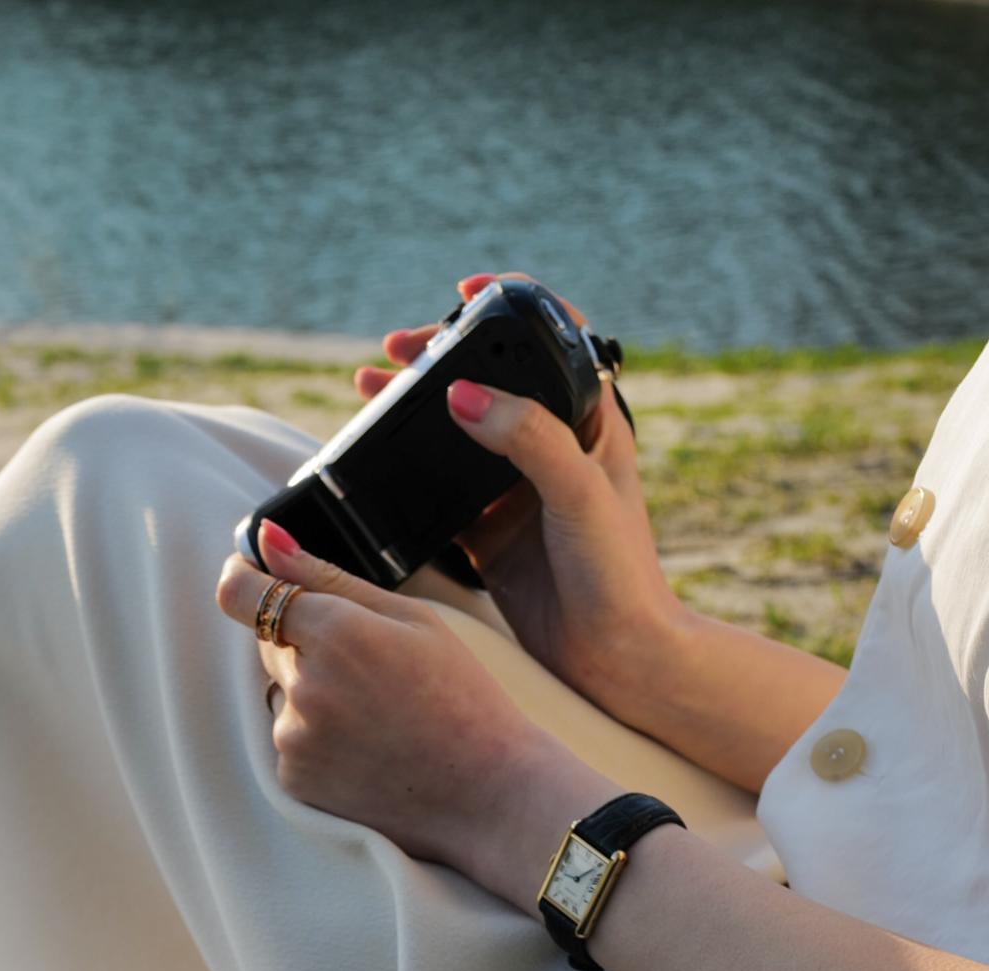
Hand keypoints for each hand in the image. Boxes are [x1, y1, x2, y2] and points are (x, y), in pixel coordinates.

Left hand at [215, 520, 608, 900]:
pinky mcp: (294, 779)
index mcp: (336, 633)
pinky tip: (368, 748)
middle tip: (372, 669)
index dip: (243, 580)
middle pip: (269, 643)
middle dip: (304, 642)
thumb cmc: (460, 697)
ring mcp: (295, 739)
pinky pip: (290, 740)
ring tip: (379, 717)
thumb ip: (327, 578)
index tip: (250, 576)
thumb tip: (266, 542)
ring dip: (312, 694)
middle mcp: (305, 687)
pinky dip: (317, 738)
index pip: (242, 593)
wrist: (484, 794)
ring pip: (282, 694)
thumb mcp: (411, 619)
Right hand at [357, 272, 687, 733]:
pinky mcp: (489, 533)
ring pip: (457, 430)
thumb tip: (463, 394)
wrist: (616, 658)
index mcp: (588, 420)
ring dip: (415, 408)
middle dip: (440, 356)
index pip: (551, 339)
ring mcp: (517, 490)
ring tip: (369, 388)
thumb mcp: (579, 491)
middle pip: (491, 378)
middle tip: (395, 350)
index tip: (464, 293)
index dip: (510, 306)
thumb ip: (527, 437)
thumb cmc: (619, 571)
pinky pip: (440, 490)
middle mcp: (551, 447)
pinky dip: (409, 470)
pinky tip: (380, 458)